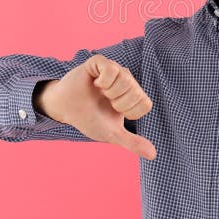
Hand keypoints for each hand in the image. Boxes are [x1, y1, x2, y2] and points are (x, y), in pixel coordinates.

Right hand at [38, 54, 156, 159]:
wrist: (65, 109)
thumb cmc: (89, 119)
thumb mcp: (112, 134)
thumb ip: (132, 142)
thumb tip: (153, 156)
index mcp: (133, 96)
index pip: (145, 104)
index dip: (130, 112)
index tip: (117, 113)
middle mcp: (127, 80)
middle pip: (136, 92)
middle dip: (119, 104)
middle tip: (106, 102)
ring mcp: (114, 69)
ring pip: (126, 79)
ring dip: (110, 93)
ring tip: (100, 92)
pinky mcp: (100, 62)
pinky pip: (111, 69)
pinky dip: (104, 81)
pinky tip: (96, 83)